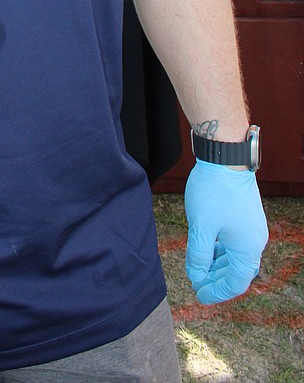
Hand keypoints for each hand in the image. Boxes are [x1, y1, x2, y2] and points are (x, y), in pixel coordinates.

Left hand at [184, 162, 268, 302]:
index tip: (199, 296)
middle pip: (237, 271)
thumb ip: (199, 256)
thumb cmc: (213, 191)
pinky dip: (222, 249)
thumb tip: (196, 275)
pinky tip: (207, 248)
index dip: (217, 292)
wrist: (225, 156)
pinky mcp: (246, 215)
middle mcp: (255, 240)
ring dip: (218, 264)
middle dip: (216, 279)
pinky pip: (235, 241)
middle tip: (196, 283)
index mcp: (248, 248)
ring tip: (199, 267)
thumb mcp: (201, 227)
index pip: (235, 283)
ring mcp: (252, 227)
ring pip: (236, 256)